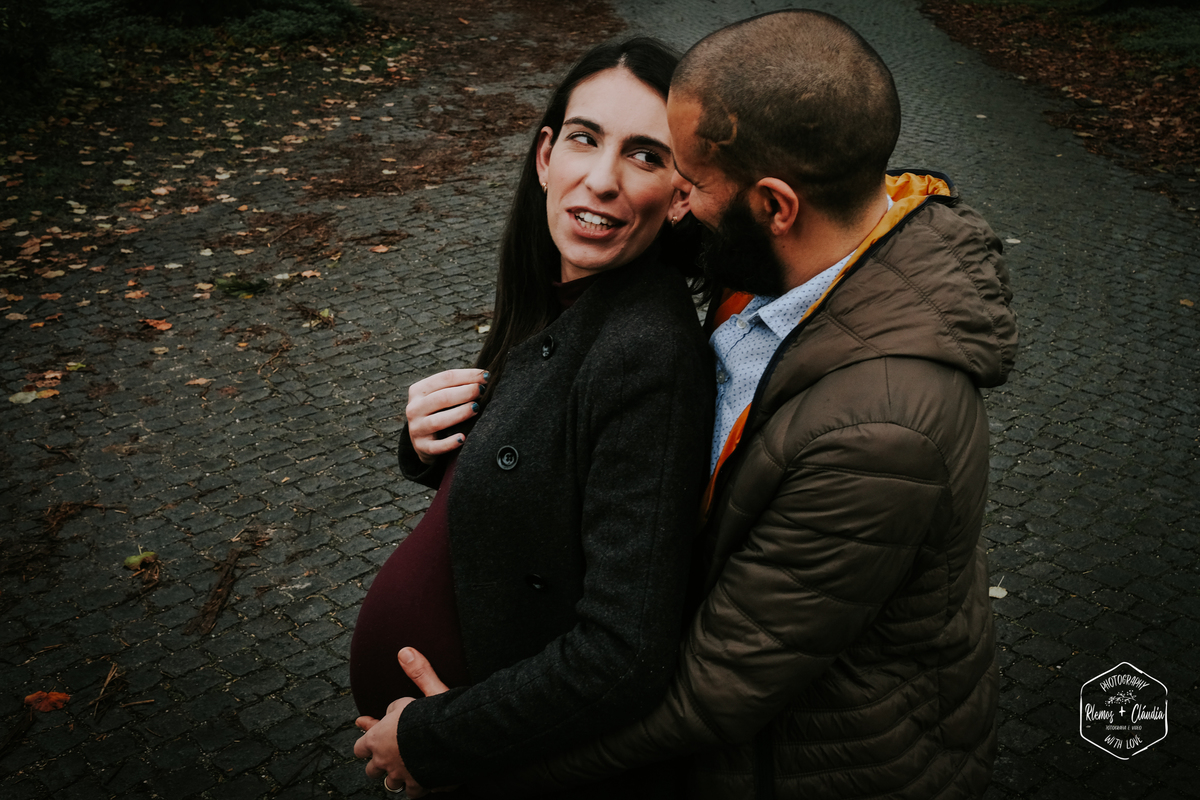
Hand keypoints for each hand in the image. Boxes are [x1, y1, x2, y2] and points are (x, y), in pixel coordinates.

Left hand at [352, 649, 452, 796]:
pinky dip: (416, 786)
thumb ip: (418, 673)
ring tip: (404, 768)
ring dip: (395, 776)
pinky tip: (423, 779)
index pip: (361, 745)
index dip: (365, 738)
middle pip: (371, 769)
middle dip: (378, 762)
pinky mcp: (421, 787)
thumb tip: (405, 651)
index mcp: (380, 738)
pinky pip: (413, 793)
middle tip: (388, 753)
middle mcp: (387, 761)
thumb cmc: (441, 718)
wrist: (462, 744)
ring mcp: (403, 777)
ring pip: (390, 784)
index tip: (366, 729)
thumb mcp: (430, 690)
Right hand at [406, 369, 487, 463]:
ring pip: (438, 421)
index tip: (486, 376)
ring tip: (476, 408)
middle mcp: (414, 408)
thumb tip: (484, 378)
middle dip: (465, 392)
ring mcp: (417, 429)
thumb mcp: (440, 396)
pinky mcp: (422, 447)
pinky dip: (449, 443)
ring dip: (459, 414)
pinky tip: (463, 438)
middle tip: (482, 390)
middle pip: (442, 397)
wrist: (424, 441)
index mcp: (418, 391)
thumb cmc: (438, 412)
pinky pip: (436, 446)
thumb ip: (456, 387)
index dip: (467, 375)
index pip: (445, 378)